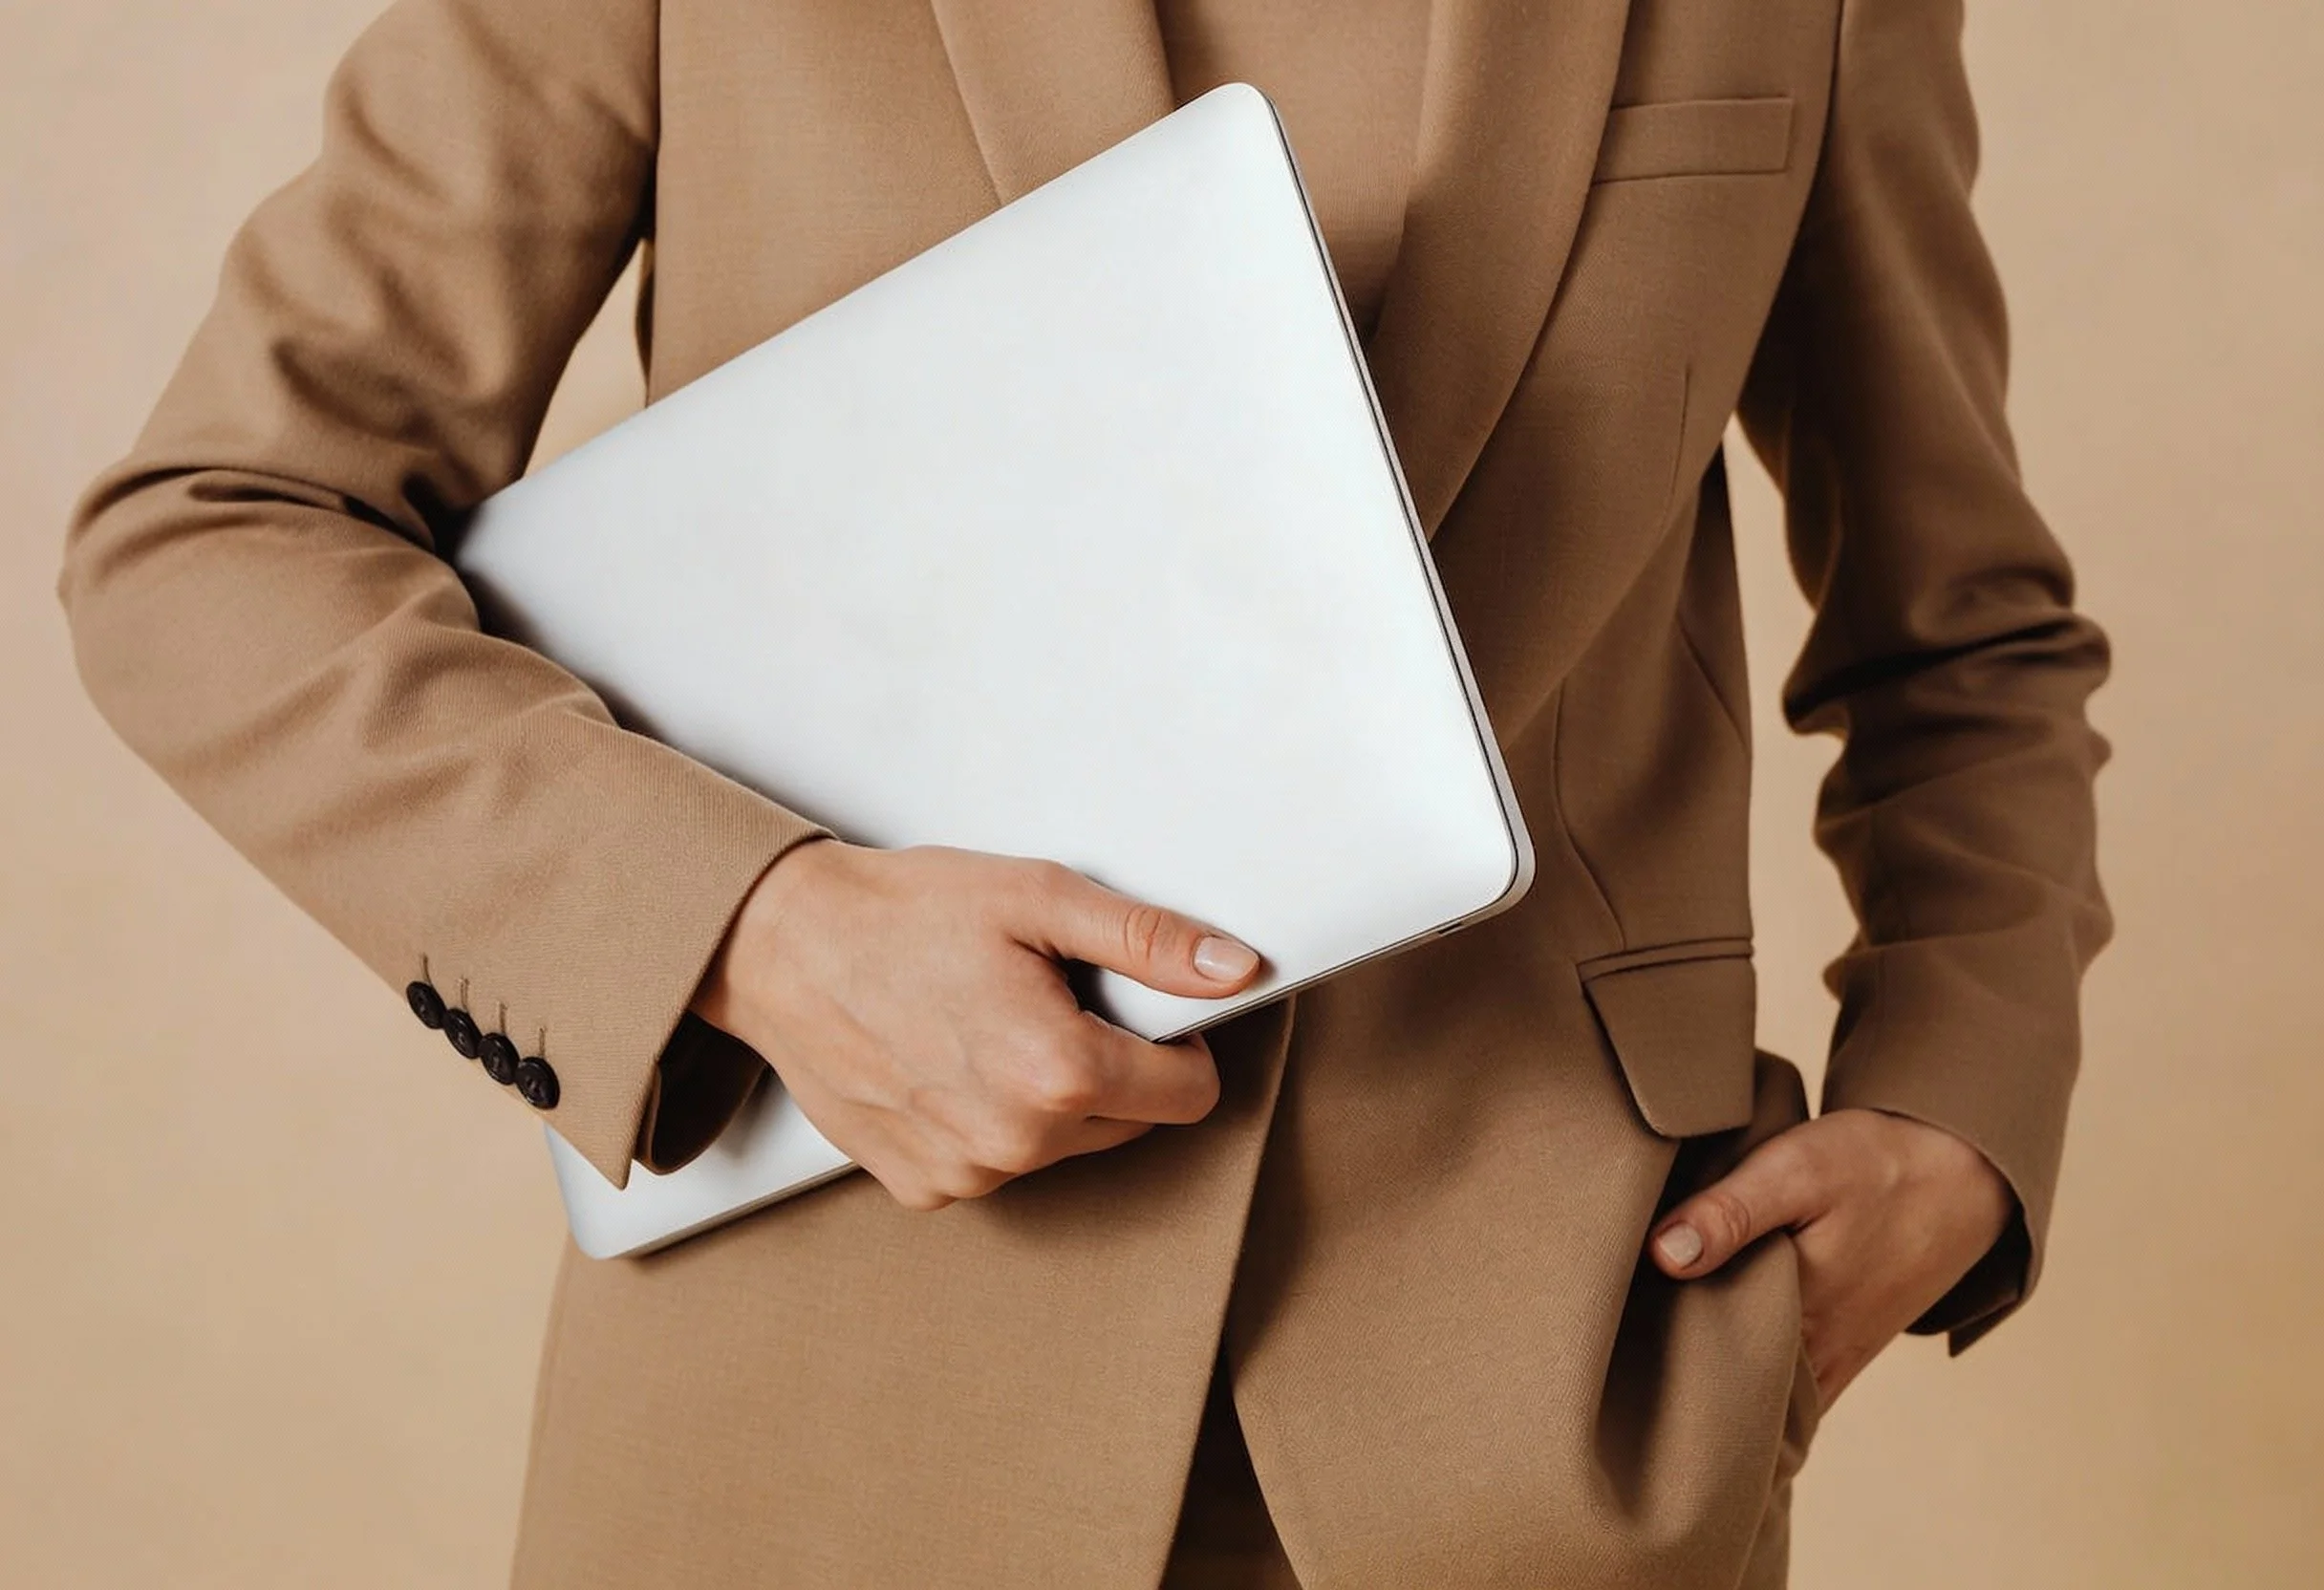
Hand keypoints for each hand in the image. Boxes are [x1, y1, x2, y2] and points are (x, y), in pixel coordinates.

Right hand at [693, 839, 1261, 1210]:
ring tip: (989, 1023)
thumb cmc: (900, 914)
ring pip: (1064, 1146)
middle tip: (1046, 999)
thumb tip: (1235, 969)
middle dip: (1110, 1065)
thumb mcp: (1039, 899)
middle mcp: (1015, 1143)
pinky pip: (997, 1164)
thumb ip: (1150, 940)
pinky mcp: (922, 1188)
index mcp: (1057, 1073)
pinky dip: (990, 1120)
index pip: (1189, 1094)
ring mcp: (965, 1174)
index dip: (1176, 1042)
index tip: (1134, 1006)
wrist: (779, 946)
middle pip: (1129, 1121)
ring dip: (1050, 1097)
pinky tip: (949, 1061)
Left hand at [1646, 1108, 2013, 1405]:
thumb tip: (1662, 1255)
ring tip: (1650, 1341)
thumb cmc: (1877, 1165)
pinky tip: (1709, 1343)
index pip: (1707, 1368)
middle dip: (1673, 1371)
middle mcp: (1818, 1356)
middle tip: (1617, 1341)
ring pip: (1759, 1393)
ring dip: (1713, 1372)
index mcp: (1798, 1318)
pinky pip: (1791, 1387)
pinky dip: (1751, 1374)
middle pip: (1728, 1388)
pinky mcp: (1846, 1350)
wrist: (1964, 1171)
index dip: (1654, 1355)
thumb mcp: (1797, 1169)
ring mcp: (1836, 1360)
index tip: (1608, 1335)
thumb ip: (1729, 1212)